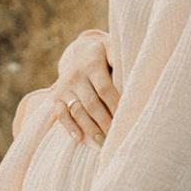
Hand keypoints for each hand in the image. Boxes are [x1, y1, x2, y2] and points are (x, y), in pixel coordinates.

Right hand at [50, 29, 119, 145]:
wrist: (77, 52)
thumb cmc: (103, 54)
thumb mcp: (111, 48)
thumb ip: (119, 57)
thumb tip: (133, 72)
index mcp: (92, 63)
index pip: (104, 89)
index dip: (115, 106)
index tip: (126, 119)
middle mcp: (76, 75)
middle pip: (91, 103)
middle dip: (105, 122)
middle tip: (117, 137)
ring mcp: (65, 87)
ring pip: (77, 111)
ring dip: (90, 128)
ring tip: (103, 143)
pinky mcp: (57, 96)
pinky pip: (61, 114)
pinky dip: (69, 127)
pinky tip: (79, 139)